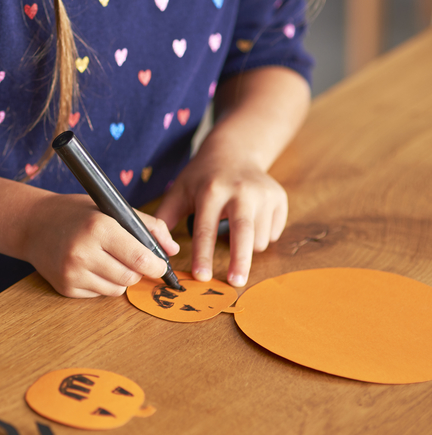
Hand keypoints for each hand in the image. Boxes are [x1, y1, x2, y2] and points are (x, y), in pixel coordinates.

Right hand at [22, 192, 178, 297]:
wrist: (33, 224)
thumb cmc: (77, 214)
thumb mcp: (112, 209)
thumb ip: (147, 226)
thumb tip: (173, 249)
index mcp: (99, 227)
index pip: (139, 259)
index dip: (156, 266)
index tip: (158, 265)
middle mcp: (83, 252)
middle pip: (130, 277)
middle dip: (136, 271)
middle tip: (129, 258)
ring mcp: (72, 272)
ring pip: (116, 289)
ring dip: (119, 279)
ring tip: (106, 260)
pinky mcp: (64, 287)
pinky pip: (98, 294)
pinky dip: (100, 284)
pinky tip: (88, 267)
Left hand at [155, 145, 287, 286]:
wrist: (234, 151)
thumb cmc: (202, 177)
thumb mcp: (178, 191)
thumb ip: (164, 219)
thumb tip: (156, 250)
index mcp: (211, 191)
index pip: (205, 229)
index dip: (203, 255)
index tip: (201, 277)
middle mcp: (240, 192)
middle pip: (242, 233)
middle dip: (239, 261)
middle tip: (234, 283)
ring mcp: (263, 194)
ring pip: (257, 239)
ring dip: (245, 248)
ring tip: (232, 230)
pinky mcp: (279, 198)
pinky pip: (271, 233)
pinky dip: (259, 237)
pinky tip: (249, 220)